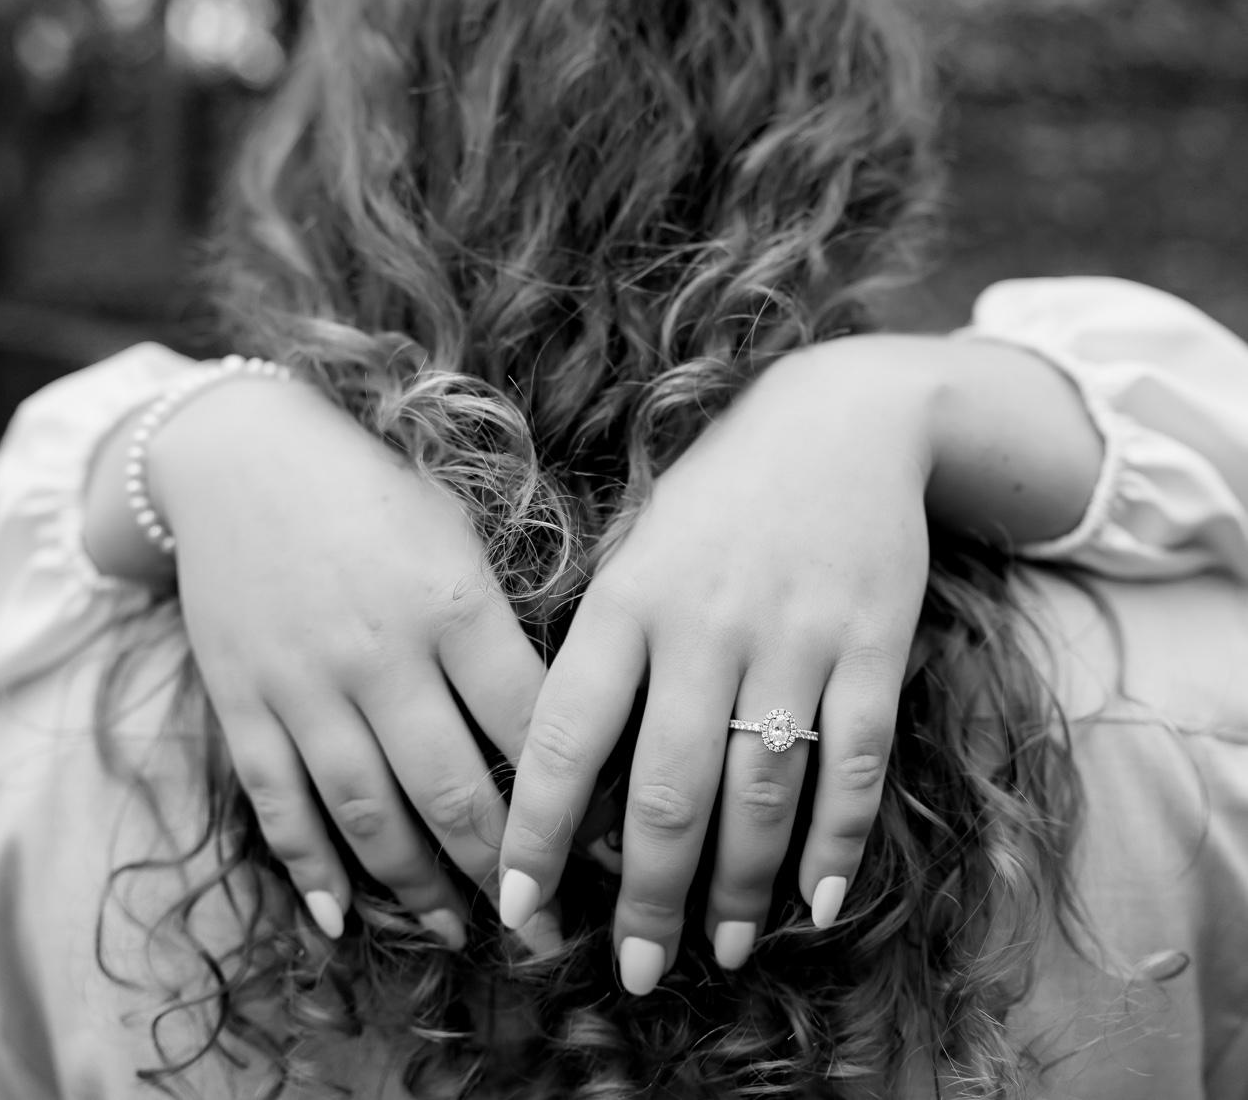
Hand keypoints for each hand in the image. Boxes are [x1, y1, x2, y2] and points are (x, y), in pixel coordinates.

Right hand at [144, 377, 544, 945]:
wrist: (241, 454)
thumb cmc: (375, 488)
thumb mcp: (458, 531)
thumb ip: (499, 622)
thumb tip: (561, 715)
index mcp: (453, 603)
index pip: (528, 724)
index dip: (573, 797)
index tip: (606, 848)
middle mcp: (382, 654)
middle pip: (453, 789)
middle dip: (505, 869)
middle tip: (544, 928)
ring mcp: (304, 684)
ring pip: (369, 811)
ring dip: (418, 884)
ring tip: (455, 930)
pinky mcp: (242, 701)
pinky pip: (278, 801)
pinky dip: (309, 866)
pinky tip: (341, 915)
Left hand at [498, 331, 1101, 991]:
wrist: (842, 419)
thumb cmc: (718, 493)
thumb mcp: (639, 544)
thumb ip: (607, 643)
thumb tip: (570, 769)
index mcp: (630, 596)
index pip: (567, 731)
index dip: (536, 828)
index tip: (517, 906)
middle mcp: (707, 622)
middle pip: (669, 787)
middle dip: (646, 895)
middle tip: (636, 971)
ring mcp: (797, 634)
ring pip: (761, 788)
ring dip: (737, 884)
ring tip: (718, 950)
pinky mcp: (874, 643)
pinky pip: (855, 760)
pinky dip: (837, 840)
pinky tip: (816, 901)